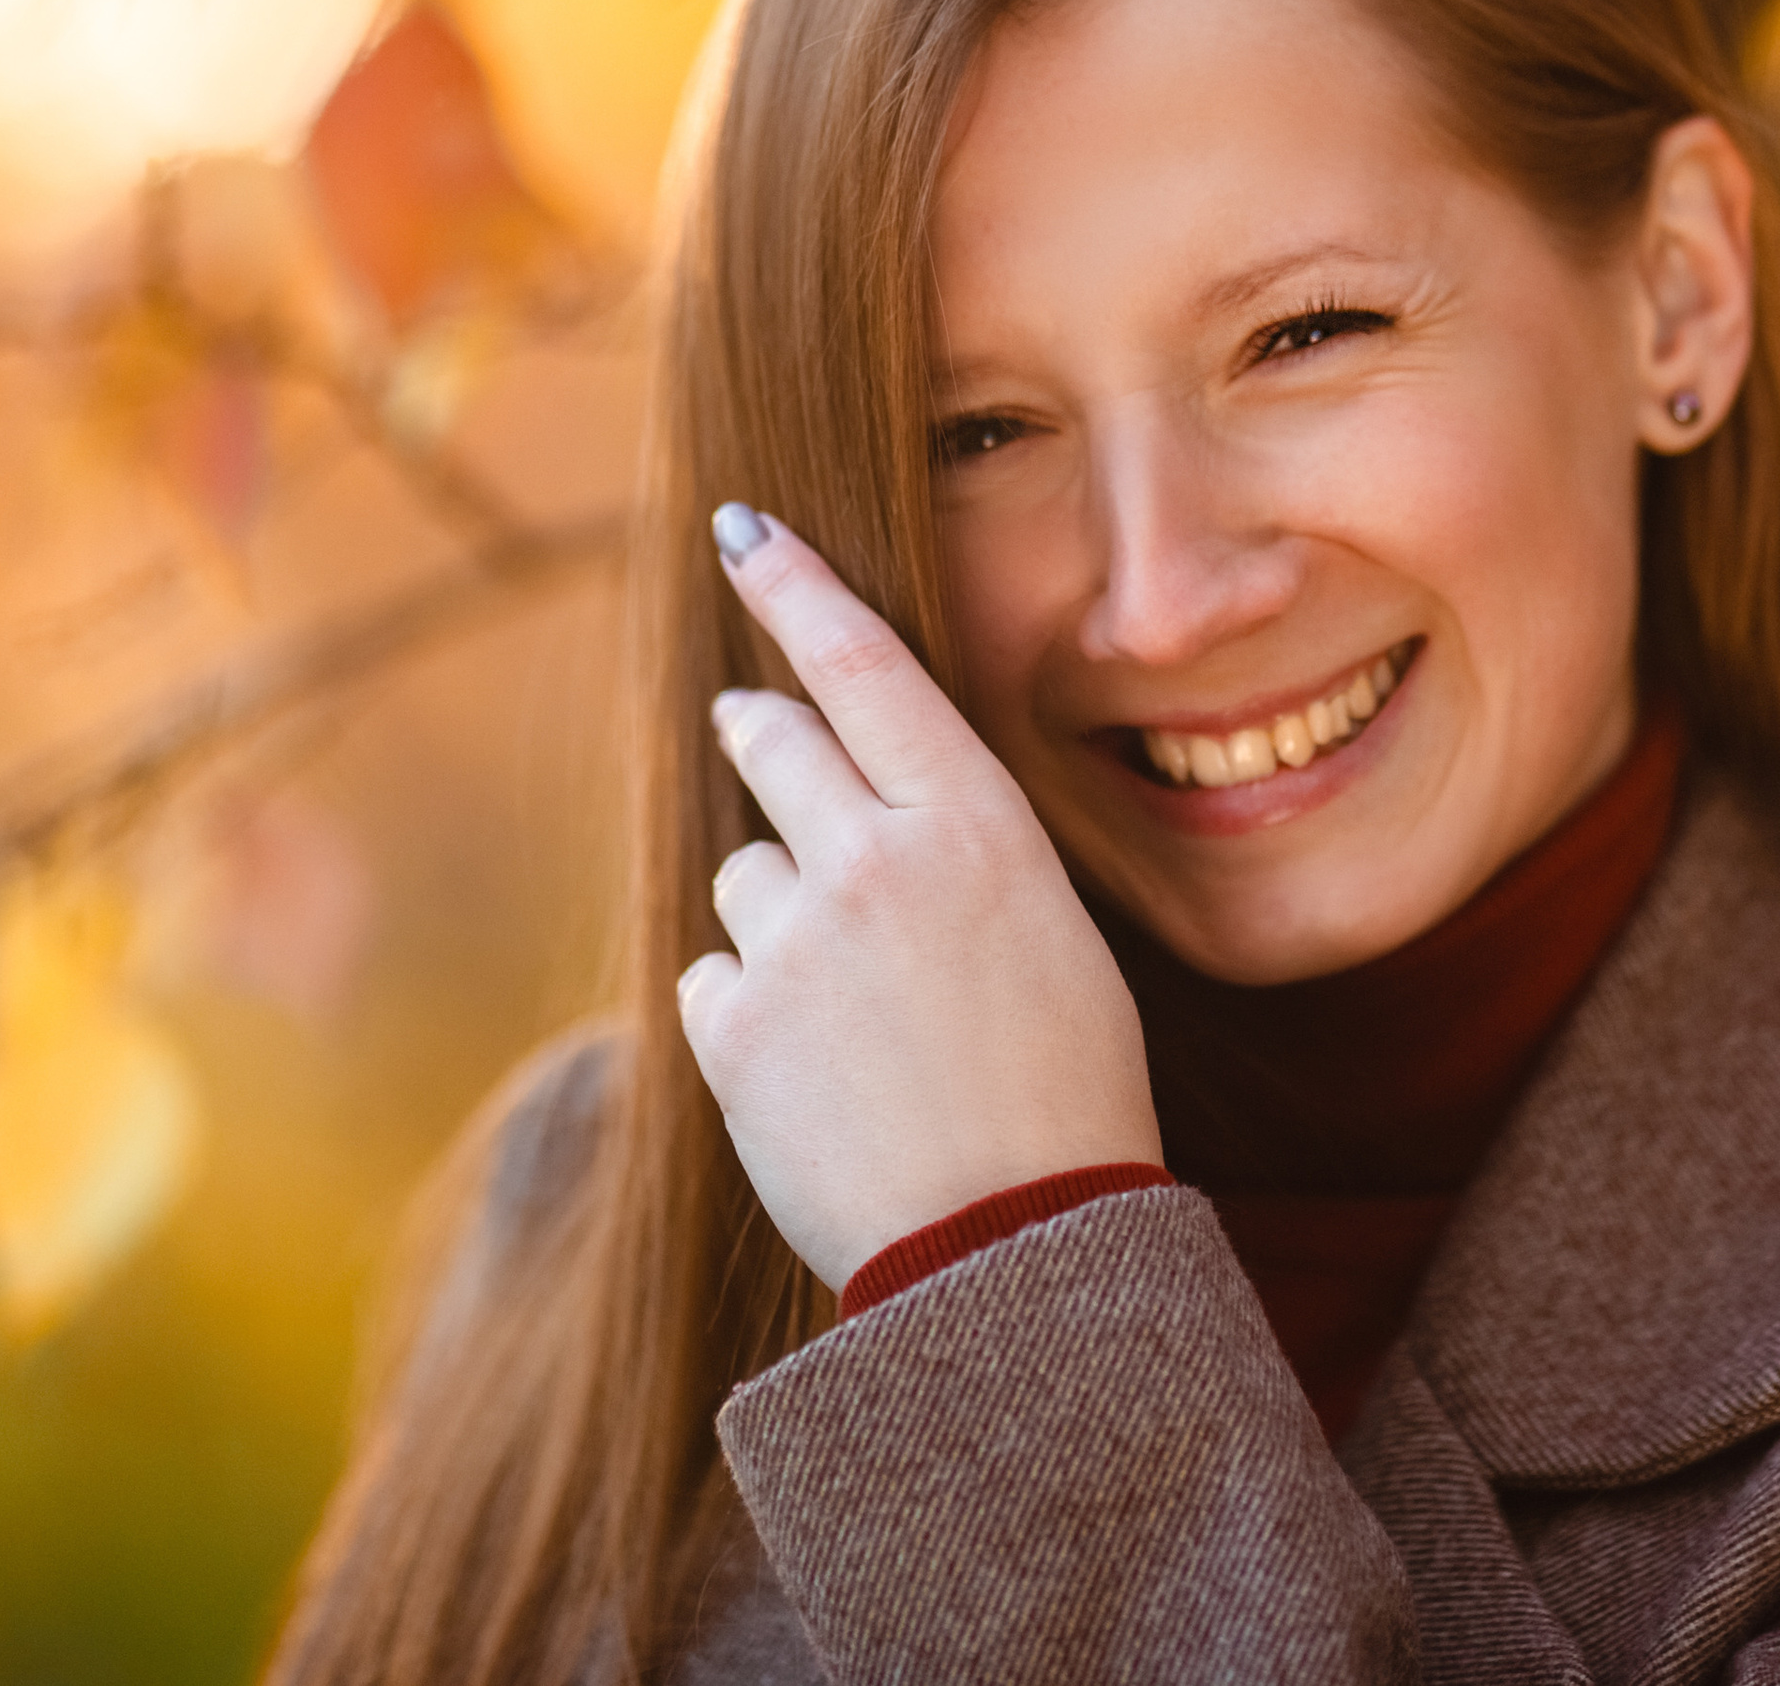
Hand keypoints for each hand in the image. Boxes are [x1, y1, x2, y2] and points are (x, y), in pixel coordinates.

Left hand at [677, 507, 1161, 1294]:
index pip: (867, 664)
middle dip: (760, 725)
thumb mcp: (1046, 930)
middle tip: (755, 727)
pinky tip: (813, 1066)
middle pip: (774, 736)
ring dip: (776, 907)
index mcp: (976, 825)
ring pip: (744, 868)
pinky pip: (716, 974)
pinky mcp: (734, 1027)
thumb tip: (860, 806)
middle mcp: (876, 859)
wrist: (1014, 1247)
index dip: (799, 586)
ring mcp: (794, 941)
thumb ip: (952, 849)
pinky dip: (750, 1004)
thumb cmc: (1063, 1084)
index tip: (745, 531)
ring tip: (848, 1004)